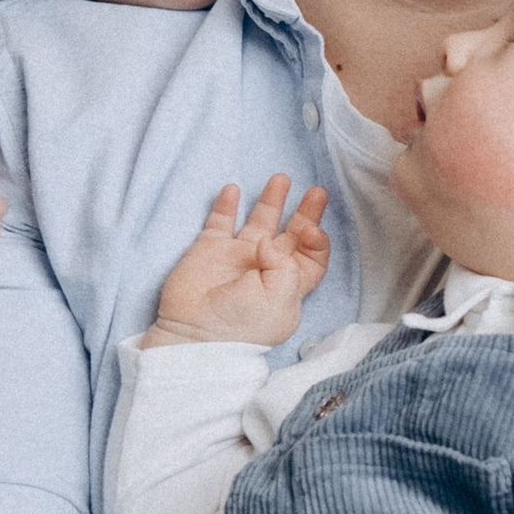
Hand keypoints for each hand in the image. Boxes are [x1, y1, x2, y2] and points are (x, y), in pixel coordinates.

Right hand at [145, 177, 330, 348]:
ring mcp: (237, 258)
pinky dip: (226, 205)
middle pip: (291, 235)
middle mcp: (266, 269)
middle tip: (317, 192)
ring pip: (259, 222)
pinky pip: (220, 222)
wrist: (196, 333)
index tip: (312, 230)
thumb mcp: (280, 299)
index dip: (317, 242)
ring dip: (271, 201)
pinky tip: (234, 189)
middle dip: (305, 213)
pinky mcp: (209, 250)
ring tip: (281, 179)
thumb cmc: (243, 324)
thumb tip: (266, 240)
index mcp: (288, 286)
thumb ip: (284, 264)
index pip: (311, 258)